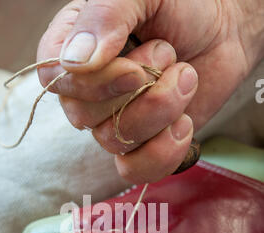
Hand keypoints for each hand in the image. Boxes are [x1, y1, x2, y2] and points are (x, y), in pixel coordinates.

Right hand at [36, 0, 263, 182]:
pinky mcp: (139, 145)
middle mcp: (87, 89)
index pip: (54, 79)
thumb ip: (105, 17)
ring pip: (115, 141)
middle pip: (84, 116)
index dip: (93, 83)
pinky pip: (133, 171)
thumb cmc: (182, 6)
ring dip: (161, 110)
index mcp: (74, 46)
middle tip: (169, 56)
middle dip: (139, 90)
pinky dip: (163, 152)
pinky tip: (183, 124)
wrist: (223, 32)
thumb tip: (75, 63)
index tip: (134, 69)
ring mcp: (112, 120)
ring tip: (185, 76)